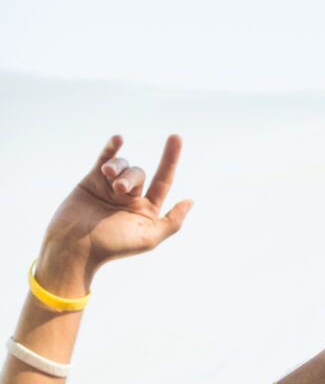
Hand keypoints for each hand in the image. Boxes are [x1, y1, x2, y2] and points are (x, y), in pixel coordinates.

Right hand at [37, 135, 191, 288]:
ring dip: (118, 167)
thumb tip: (190, 201)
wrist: (75, 246)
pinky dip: (111, 148)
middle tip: (119, 189)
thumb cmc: (112, 246)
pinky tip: (118, 139)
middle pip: (139, 173)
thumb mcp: (148, 238)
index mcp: (146, 209)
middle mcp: (130, 197)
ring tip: (108, 174)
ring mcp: (110, 188)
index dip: (170, 159)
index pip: (163, 180)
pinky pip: (104, 159)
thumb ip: (172, 221)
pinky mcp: (91, 181)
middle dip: (130, 177)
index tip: (176, 137)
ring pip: (122, 166)